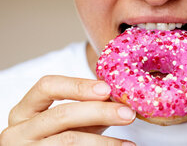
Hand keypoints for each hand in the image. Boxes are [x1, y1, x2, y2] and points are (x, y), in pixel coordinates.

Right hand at [0, 75, 135, 145]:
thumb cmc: (56, 138)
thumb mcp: (67, 122)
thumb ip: (87, 108)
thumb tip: (119, 100)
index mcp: (24, 110)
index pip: (47, 86)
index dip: (78, 86)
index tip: (107, 89)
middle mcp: (19, 130)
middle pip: (62, 114)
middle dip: (99, 112)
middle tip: (127, 113)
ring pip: (69, 140)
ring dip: (104, 141)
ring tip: (127, 143)